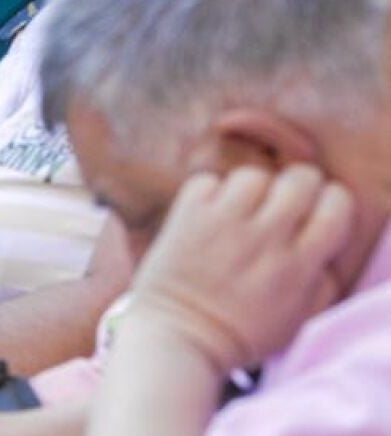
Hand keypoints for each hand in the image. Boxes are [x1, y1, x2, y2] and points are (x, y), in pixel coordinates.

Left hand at [126, 166, 353, 372]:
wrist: (179, 339)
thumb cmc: (240, 334)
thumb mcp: (297, 319)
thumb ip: (320, 282)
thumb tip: (324, 249)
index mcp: (298, 265)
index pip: (336, 205)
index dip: (330, 201)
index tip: (316, 211)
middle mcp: (265, 239)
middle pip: (298, 180)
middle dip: (296, 186)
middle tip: (281, 203)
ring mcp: (224, 225)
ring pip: (252, 176)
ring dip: (250, 190)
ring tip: (240, 211)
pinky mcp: (188, 218)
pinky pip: (207, 181)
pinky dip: (209, 192)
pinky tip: (209, 214)